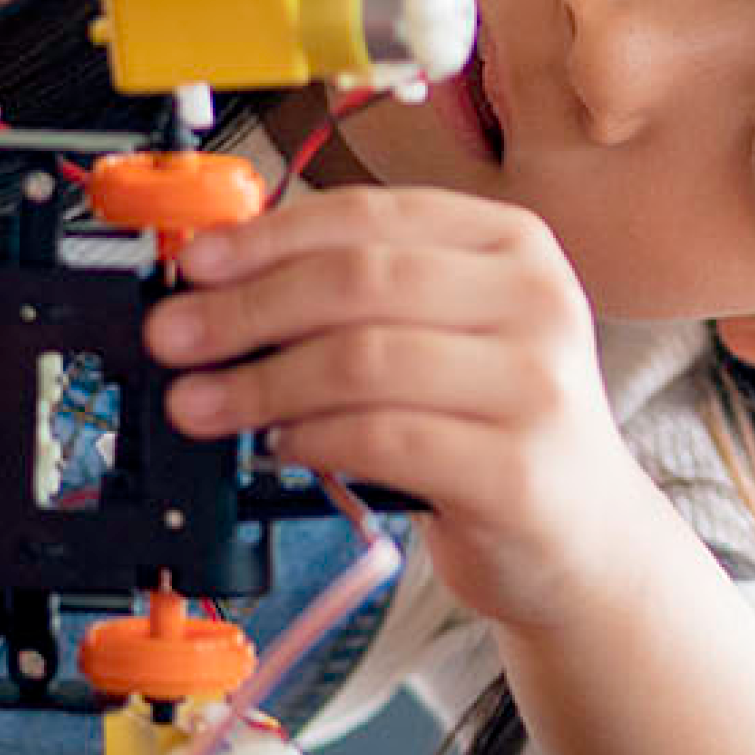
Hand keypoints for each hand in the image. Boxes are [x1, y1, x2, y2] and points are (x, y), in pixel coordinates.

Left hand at [143, 187, 651, 631]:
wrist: (582, 540)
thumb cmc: (490, 429)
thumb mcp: (441, 336)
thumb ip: (355, 297)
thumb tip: (216, 286)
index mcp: (510, 243)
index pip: (366, 214)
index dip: (264, 237)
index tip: (192, 266)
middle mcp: (535, 300)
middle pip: (357, 281)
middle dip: (244, 310)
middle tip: (172, 339)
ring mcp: (535, 385)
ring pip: (362, 359)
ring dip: (260, 383)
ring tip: (200, 405)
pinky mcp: (517, 470)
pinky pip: (384, 439)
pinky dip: (312, 440)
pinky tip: (276, 448)